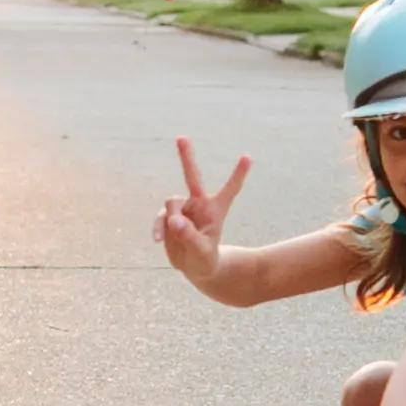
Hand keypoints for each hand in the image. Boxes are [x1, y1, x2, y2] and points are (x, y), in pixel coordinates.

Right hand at [152, 137, 250, 282]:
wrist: (194, 268)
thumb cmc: (206, 260)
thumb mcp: (202, 252)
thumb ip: (190, 236)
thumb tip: (174, 221)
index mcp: (215, 210)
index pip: (230, 189)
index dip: (238, 174)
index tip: (248, 156)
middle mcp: (199, 204)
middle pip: (192, 176)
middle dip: (186, 157)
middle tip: (181, 137)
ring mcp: (182, 210)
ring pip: (171, 202)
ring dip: (170, 218)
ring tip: (172, 234)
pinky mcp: (168, 219)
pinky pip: (160, 218)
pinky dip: (158, 228)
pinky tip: (158, 240)